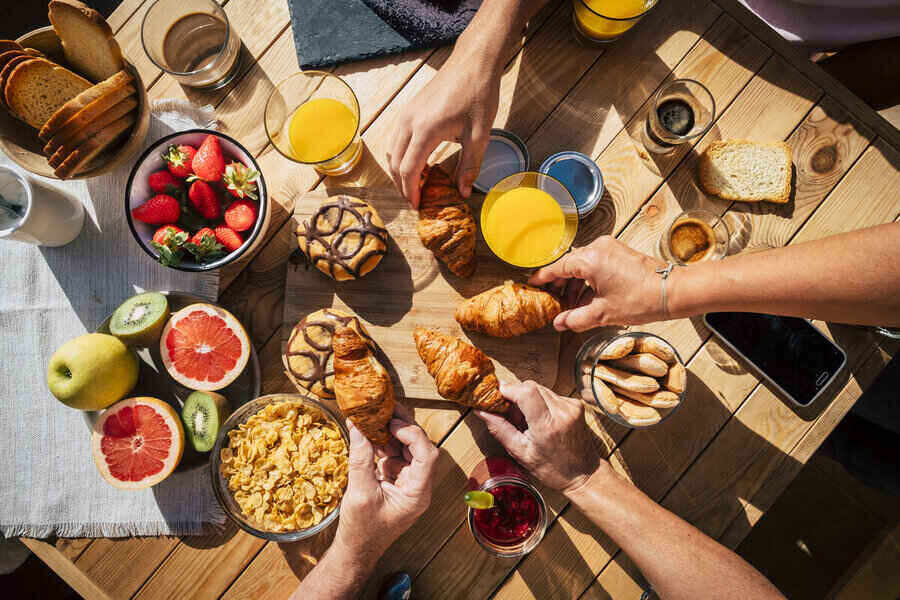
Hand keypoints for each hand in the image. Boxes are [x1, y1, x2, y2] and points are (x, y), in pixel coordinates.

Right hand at [334, 418, 438, 563]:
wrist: (355, 550)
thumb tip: (358, 428)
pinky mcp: (394, 480)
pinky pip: (392, 455)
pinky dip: (381, 444)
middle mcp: (417, 485)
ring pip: (406, 448)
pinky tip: (367, 436)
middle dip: (403, 427)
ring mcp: (406, 482)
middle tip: (385, 410)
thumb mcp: (359, 493)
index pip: (428, 455)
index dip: (413, 435)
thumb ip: (361, 459)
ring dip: (390, 433)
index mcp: (418, 493)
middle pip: (419, 447)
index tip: (392, 424)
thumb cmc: (361, 530)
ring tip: (373, 419)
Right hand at [387, 39, 500, 207]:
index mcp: (425, 130)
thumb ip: (469, 166)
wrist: (472, 62)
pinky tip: (418, 162)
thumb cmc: (478, 94)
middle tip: (416, 200)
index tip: (417, 206)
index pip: (409, 169)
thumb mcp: (480, 134)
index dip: (410, 191)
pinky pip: (396, 138)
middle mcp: (409, 122)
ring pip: (392, 150)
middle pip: (395, 162)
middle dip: (403, 185)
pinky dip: (401, 155)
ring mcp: (406, 114)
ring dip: (400, 170)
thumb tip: (463, 193)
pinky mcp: (409, 109)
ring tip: (417, 184)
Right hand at [476, 381, 601, 493]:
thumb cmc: (553, 469)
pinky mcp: (576, 404)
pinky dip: (541, 402)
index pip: (526, 391)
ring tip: (528, 419)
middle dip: (516, 395)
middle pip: (531, 386)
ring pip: (540, 388)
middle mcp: (562, 412)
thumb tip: (482, 412)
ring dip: (529, 398)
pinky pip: (551, 394)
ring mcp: (571, 406)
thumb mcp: (521, 453)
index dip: (509, 389)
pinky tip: (541, 419)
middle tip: (511, 412)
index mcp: (547, 426)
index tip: (498, 395)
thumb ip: (499, 429)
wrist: (584, 474)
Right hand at [530, 236, 664, 330]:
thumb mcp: (603, 314)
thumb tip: (559, 323)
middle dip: (560, 283)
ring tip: (572, 304)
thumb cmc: (641, 299)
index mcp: (590, 259)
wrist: (673, 291)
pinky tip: (588, 297)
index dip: (543, 278)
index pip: (558, 267)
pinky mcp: (619, 252)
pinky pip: (596, 263)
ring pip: (583, 264)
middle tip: (553, 300)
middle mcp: (598, 248)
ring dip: (575, 282)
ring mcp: (610, 248)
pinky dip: (588, 278)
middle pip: (569, 264)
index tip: (533, 285)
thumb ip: (576, 318)